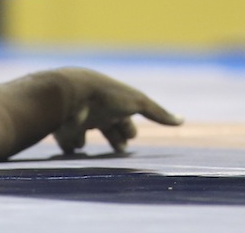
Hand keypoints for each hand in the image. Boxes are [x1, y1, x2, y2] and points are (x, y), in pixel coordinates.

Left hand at [50, 67, 183, 154]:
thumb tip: (182, 120)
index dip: (129, 129)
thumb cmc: (107, 96)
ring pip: (85, 133)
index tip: (132, 139)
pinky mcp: (62, 127)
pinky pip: (65, 140)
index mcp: (115, 103)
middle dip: (114, 137)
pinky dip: (69, 145)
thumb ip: (157, 113)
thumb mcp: (137, 102)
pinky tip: (71, 149)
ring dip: (87, 141)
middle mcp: (96, 110)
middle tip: (120, 150)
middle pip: (106, 127)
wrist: (71, 93)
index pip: (124, 118)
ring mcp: (79, 118)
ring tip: (89, 152)